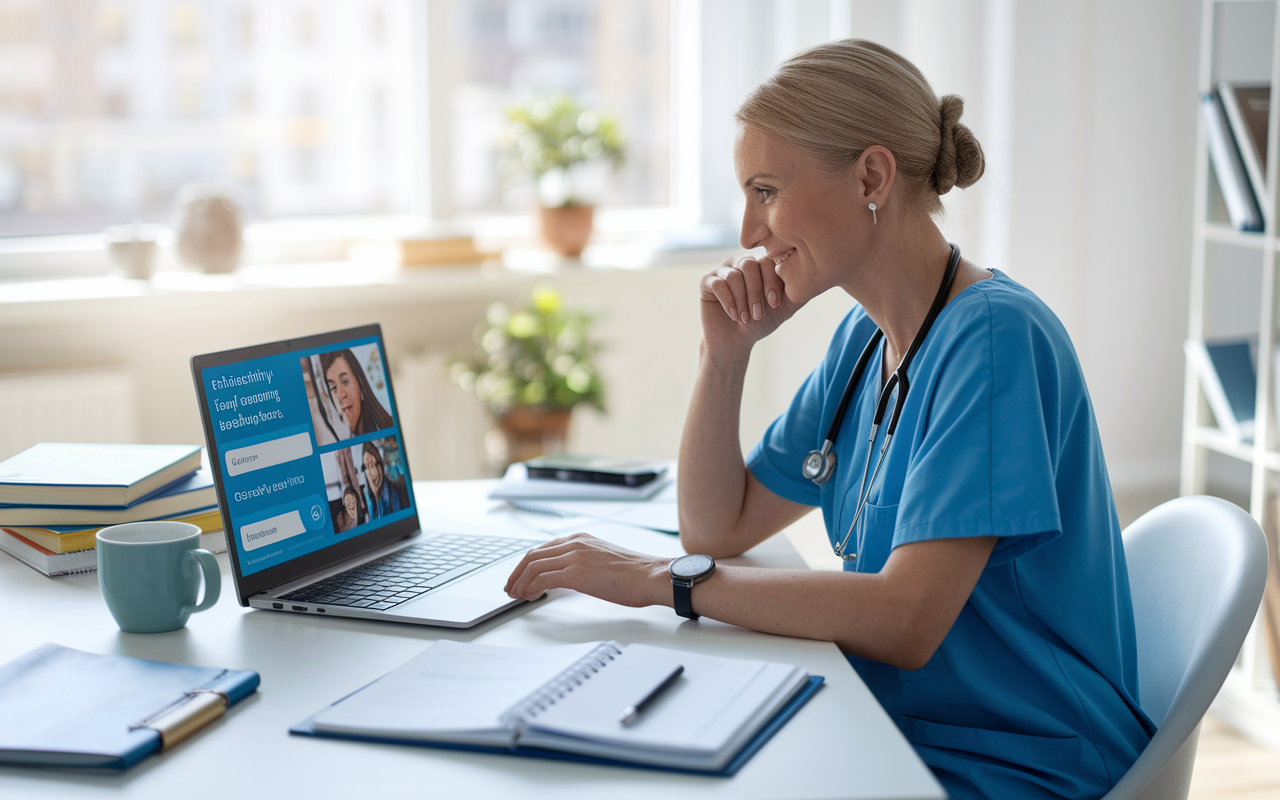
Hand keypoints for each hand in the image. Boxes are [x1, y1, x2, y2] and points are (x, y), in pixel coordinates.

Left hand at [504, 533, 669, 607]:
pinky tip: (530, 597)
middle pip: (532, 555)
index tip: (519, 577)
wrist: (651, 576)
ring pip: (533, 566)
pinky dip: (531, 588)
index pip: (543, 548)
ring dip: (520, 582)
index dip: (526, 564)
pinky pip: (542, 579)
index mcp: (581, 538)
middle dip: (516, 573)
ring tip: (516, 596)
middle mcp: (574, 543)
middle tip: (510, 588)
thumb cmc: (635, 574)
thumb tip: (570, 577)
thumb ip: (584, 562)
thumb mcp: (603, 560)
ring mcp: (574, 556)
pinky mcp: (576, 572)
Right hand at [699, 254, 801, 352]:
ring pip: (734, 275)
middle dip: (755, 293)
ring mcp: (723, 269)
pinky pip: (718, 283)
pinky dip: (728, 302)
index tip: (774, 303)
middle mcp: (741, 262)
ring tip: (746, 318)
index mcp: (760, 264)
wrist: (735, 341)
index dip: (772, 282)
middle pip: (749, 266)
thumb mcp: (784, 308)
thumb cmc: (760, 322)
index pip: (768, 261)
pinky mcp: (707, 280)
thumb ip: (798, 292)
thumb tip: (820, 278)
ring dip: (741, 300)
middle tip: (757, 314)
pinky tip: (734, 315)